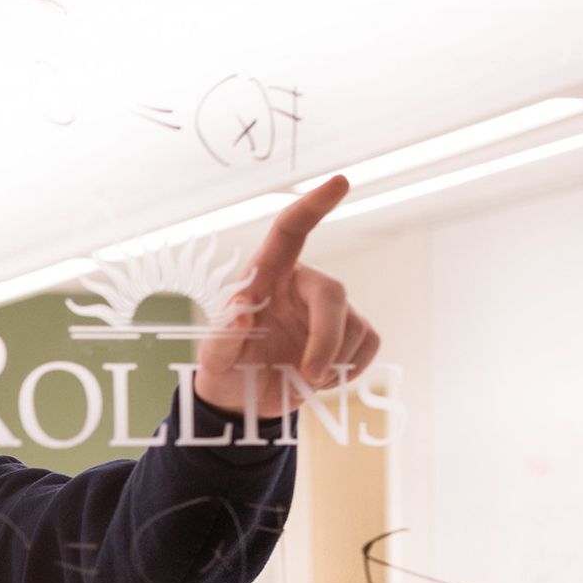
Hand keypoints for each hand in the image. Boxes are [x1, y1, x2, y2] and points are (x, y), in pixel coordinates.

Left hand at [193, 175, 380, 417]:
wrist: (245, 400)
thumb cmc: (226, 368)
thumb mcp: (213, 358)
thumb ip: (224, 335)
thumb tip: (241, 306)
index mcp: (267, 275)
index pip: (290, 231)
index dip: (313, 205)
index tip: (340, 182)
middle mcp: (302, 285)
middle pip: (333, 293)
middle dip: (326, 339)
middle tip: (310, 376)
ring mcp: (330, 309)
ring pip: (354, 326)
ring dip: (333, 361)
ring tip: (302, 379)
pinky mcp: (351, 333)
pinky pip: (369, 344)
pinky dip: (350, 369)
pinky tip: (324, 378)